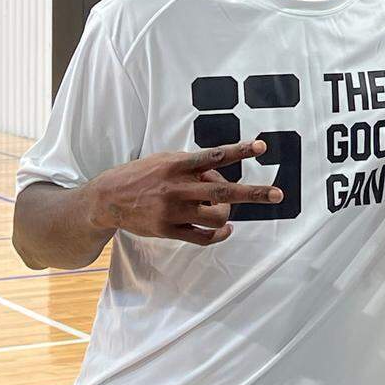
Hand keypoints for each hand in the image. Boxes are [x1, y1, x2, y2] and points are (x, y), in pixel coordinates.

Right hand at [83, 140, 282, 245]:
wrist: (106, 200)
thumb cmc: (141, 175)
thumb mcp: (165, 160)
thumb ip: (193, 165)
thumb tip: (221, 174)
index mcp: (177, 165)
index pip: (215, 156)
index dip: (240, 151)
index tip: (262, 147)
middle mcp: (177, 188)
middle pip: (223, 191)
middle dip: (253, 193)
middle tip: (278, 194)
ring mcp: (172, 211)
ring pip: (216, 216)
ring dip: (227, 215)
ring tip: (224, 212)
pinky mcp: (167, 230)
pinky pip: (203, 237)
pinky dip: (219, 234)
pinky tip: (225, 229)